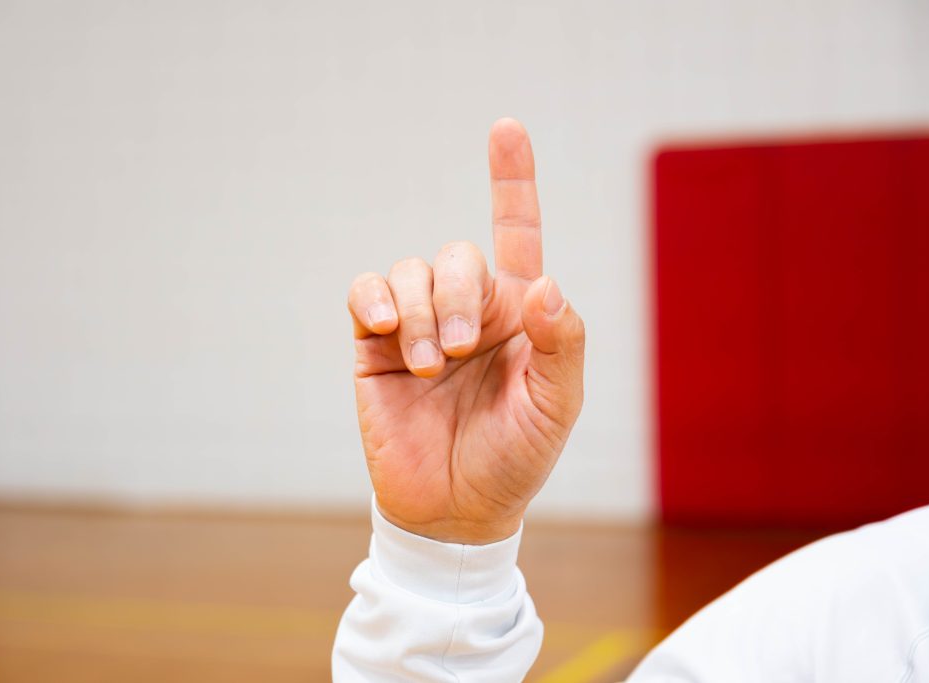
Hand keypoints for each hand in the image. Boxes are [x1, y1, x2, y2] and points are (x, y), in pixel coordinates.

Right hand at [346, 119, 584, 543]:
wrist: (453, 511)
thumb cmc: (515, 458)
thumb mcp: (557, 406)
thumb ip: (563, 343)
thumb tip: (547, 283)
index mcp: (518, 315)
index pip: (516, 233)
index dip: (512, 181)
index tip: (506, 129)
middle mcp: (467, 310)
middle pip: (456, 254)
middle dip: (458, 296)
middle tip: (459, 352)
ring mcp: (418, 326)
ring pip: (410, 271)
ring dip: (419, 312)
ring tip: (427, 365)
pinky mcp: (374, 347)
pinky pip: (365, 293)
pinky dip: (374, 299)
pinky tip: (384, 328)